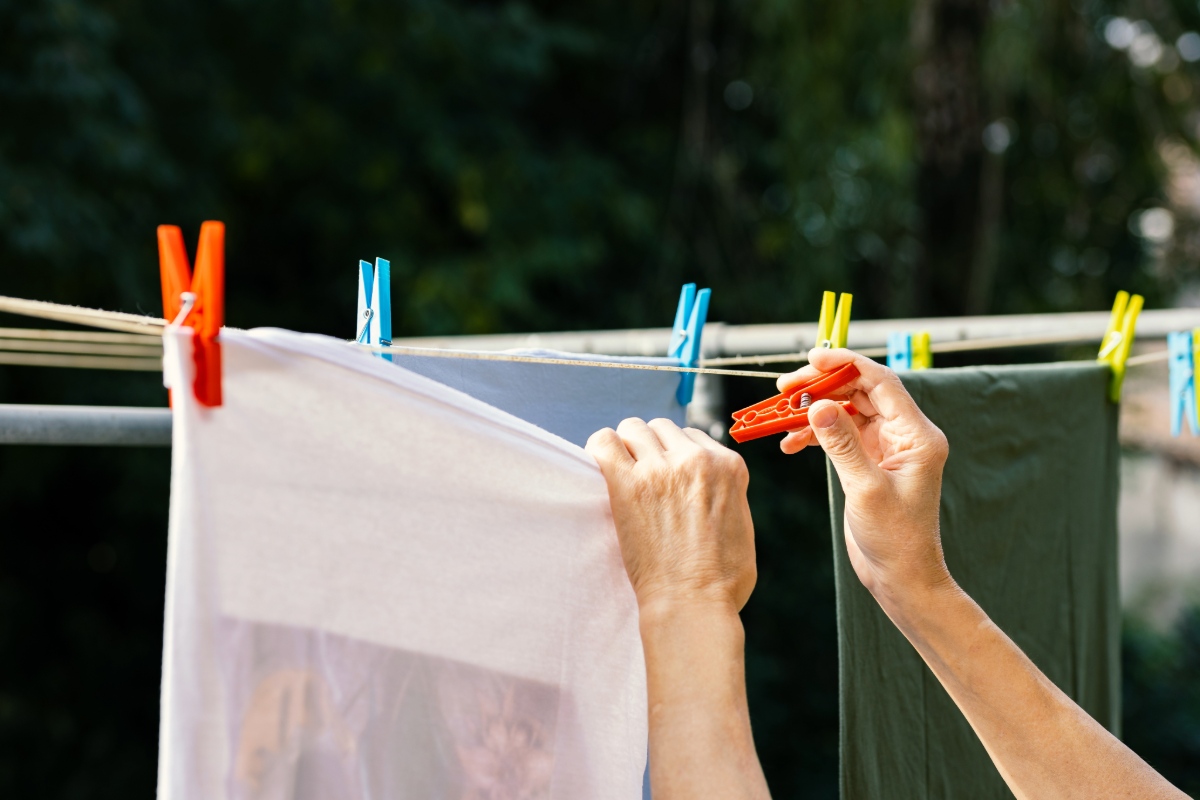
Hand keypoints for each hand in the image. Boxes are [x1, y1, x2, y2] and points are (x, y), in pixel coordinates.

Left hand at [585, 418, 755, 614]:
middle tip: (643, 477)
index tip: (668, 478)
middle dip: (652, 447)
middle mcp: (695, 459)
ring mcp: (660, 469)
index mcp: (728, 466)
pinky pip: (604, 442)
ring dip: (627, 447)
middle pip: (662, 428)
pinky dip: (600, 449)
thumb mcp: (742, 526)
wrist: (692, 603)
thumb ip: (728, 496)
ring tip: (623, 474)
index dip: (677, 456)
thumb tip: (713, 488)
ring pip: (633, 428)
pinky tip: (602, 467)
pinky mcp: (627, 484)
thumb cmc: (720, 581)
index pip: (693, 437)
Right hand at [777, 348, 950, 600]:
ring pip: (846, 411)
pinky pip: (839, 434)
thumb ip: (842, 444)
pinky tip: (790, 443)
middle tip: (784, 388)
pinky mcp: (870, 461)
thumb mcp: (866, 489)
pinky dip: (814, 434)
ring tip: (781, 416)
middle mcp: (905, 435)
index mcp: (917, 435)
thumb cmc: (895, 539)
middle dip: (821, 387)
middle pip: (860, 392)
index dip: (845, 364)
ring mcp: (887, 447)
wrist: (901, 576)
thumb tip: (817, 406)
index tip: (810, 358)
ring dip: (813, 411)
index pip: (880, 382)